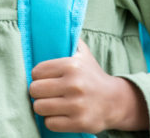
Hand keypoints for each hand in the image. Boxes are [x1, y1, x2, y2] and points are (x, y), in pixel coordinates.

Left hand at [29, 39, 149, 133]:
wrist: (115, 101)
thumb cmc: (92, 76)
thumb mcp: (83, 53)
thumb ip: (68, 39)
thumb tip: (53, 25)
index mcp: (72, 65)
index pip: (36, 72)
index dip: (37, 76)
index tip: (44, 79)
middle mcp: (74, 84)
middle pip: (34, 90)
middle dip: (38, 92)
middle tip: (45, 93)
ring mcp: (76, 105)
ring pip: (39, 107)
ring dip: (43, 107)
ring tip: (51, 103)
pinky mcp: (79, 122)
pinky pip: (49, 123)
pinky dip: (51, 120)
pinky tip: (59, 114)